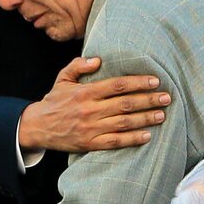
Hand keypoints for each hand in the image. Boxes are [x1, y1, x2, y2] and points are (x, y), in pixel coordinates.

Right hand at [19, 56, 171, 153]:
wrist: (37, 127)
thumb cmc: (54, 101)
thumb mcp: (62, 78)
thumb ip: (79, 66)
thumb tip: (98, 59)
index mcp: (86, 92)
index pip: (118, 85)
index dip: (138, 83)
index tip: (155, 81)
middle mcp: (90, 110)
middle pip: (126, 104)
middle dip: (148, 100)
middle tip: (166, 97)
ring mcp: (91, 128)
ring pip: (124, 123)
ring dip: (145, 119)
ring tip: (162, 115)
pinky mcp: (90, 143)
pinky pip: (115, 142)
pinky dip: (132, 139)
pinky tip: (147, 135)